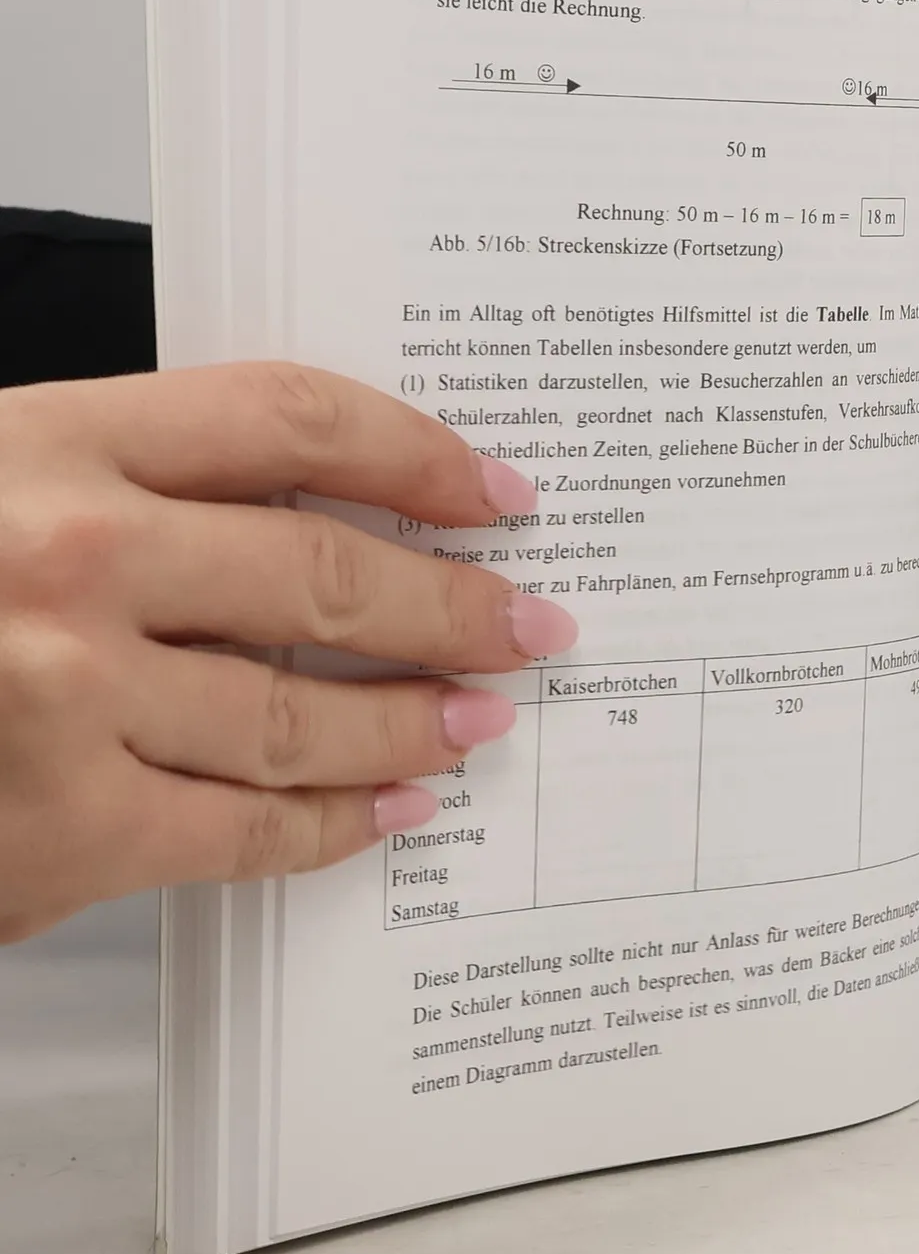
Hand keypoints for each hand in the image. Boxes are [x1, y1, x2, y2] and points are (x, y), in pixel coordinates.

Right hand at [0, 364, 577, 942]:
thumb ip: (124, 482)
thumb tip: (312, 509)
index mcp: (45, 440)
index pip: (291, 420)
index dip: (418, 453)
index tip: (497, 490)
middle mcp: (70, 559)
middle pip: (328, 573)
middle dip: (457, 603)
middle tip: (535, 621)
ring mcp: (67, 699)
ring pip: (307, 714)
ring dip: (419, 718)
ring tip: (483, 715)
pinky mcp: (60, 833)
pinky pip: (243, 830)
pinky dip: (335, 825)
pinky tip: (392, 811)